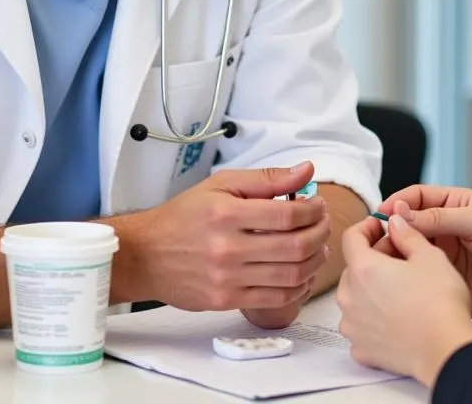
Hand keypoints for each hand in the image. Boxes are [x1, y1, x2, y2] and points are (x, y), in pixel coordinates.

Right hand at [115, 162, 329, 314]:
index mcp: (227, 213)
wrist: (147, 254)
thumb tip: (305, 170)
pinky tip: (303, 273)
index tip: (317, 205)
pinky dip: (298, 286)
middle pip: (294, 246)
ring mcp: (227, 277)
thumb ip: (266, 178)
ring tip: (319, 247)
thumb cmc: (184, 216)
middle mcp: (228, 247)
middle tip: (324, 224)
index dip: (312, 210)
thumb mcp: (220, 184)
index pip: (286, 215)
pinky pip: (275, 298)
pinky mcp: (226, 300)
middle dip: (320, 234)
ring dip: (315, 260)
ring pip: (290, 274)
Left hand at [337, 214, 471, 386]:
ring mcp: (353, 326)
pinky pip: (359, 326)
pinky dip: (371, 319)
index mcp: (363, 269)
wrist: (445, 352)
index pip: (351, 237)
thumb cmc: (439, 303)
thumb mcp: (429, 255)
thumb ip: (406, 233)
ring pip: (354, 297)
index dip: (367, 227)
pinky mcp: (361, 350)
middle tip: (397, 258)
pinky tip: (394, 317)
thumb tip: (394, 221)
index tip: (381, 227)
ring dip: (369, 289)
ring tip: (397, 290)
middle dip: (371, 258)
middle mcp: (349, 297)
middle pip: (352, 268)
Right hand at [376, 185, 471, 321]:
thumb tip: (401, 212)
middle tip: (376, 245)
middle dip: (390, 233)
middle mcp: (445, 230)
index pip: (414, 199)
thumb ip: (440, 217)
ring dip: (396, 257)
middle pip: (407, 227)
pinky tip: (399, 284)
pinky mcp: (448, 284)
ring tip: (384, 266)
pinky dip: (408, 281)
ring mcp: (445, 258)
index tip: (379, 217)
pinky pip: (422, 280)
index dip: (395, 206)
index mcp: (452, 206)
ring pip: (410, 254)